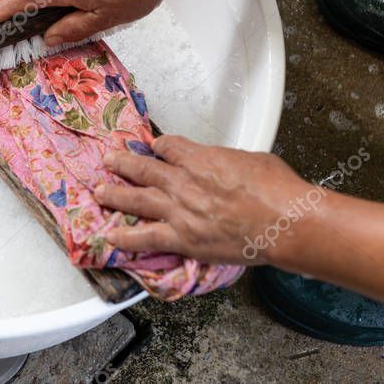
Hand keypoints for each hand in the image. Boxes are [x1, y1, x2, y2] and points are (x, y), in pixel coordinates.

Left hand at [95, 135, 312, 264]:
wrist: (284, 221)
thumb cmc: (277, 190)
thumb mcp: (252, 159)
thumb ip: (229, 162)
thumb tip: (229, 167)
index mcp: (201, 158)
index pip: (169, 146)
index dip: (159, 146)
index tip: (153, 147)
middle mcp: (184, 181)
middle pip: (144, 168)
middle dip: (123, 163)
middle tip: (108, 160)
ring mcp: (180, 210)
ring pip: (137, 199)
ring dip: (114, 194)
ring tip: (99, 192)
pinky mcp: (183, 238)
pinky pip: (146, 237)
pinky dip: (126, 237)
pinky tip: (111, 236)